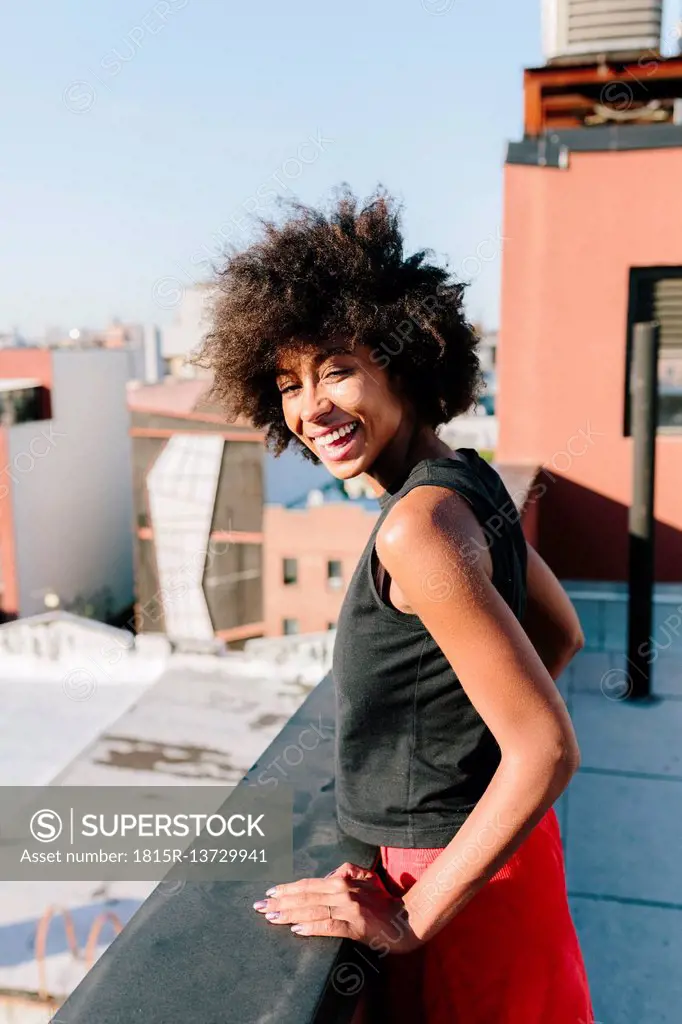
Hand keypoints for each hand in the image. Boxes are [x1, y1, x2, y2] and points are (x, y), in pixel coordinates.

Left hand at [252, 861, 423, 954]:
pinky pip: (328, 925)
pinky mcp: (356, 925)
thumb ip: (347, 872)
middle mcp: (343, 891)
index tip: (269, 892)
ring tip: (271, 916)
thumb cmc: (384, 901)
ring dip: (289, 913)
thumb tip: (328, 875)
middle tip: (259, 906)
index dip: (287, 888)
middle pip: (305, 895)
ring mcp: (349, 908)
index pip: (308, 884)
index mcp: (342, 880)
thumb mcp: (366, 879)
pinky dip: (311, 926)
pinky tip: (296, 928)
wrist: (406, 920)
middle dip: (280, 901)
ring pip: (312, 909)